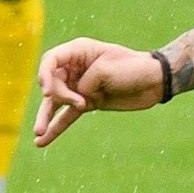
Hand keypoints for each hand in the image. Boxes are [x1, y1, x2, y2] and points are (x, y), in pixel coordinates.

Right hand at [33, 39, 163, 146]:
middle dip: (59, 95)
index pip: (51, 60)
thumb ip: (84, 84)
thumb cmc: (133, 68)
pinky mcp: (87, 103)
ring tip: (37, 132)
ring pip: (55, 102)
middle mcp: (76, 68)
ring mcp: (80, 87)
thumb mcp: (106, 71)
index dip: (44, 75)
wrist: (156, 81)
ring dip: (45, 118)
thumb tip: (75, 101)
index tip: (47, 91)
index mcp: (79, 51)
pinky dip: (56, 128)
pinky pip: (66, 116)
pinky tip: (42, 141)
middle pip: (52, 82)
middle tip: (79, 103)